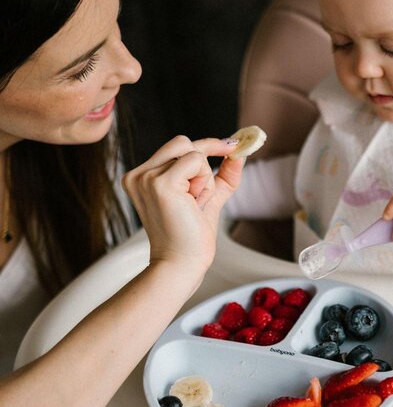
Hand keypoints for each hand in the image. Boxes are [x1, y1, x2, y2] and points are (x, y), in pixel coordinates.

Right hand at [121, 135, 242, 282]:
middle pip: (183, 143)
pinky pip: (196, 160)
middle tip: (200, 197)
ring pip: (192, 151)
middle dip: (203, 168)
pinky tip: (193, 204)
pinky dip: (204, 182)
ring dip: (204, 179)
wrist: (182, 264)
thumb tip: (240, 151)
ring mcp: (146, 177)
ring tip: (193, 205)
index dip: (206, 145)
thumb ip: (223, 174)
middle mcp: (139, 174)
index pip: (176, 147)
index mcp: (143, 177)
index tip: (231, 145)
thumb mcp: (209, 197)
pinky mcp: (160, 183)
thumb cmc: (192, 237)